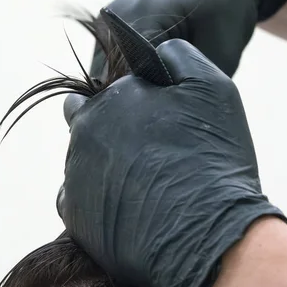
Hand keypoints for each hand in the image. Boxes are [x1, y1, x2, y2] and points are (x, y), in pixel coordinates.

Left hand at [58, 39, 286, 286]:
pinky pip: (77, 199)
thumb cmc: (213, 159)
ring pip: (82, 161)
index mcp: (113, 96)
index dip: (131, 107)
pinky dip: (95, 201)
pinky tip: (128, 209)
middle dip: (109, 132)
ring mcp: (74, 173)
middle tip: (146, 155)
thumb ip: (178, 57)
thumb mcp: (211, 88)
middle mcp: (84, 130)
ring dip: (103, 167)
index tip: (152, 125)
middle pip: (86, 123)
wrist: (205, 235)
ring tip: (143, 187)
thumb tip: (156, 50)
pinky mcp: (73, 214)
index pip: (107, 92)